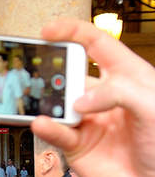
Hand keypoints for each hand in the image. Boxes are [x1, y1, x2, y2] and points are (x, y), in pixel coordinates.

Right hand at [32, 18, 154, 176]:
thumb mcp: (153, 106)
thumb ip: (119, 93)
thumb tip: (80, 100)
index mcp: (128, 78)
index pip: (98, 46)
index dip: (74, 33)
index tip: (49, 30)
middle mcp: (105, 97)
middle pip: (71, 75)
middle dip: (51, 72)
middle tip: (34, 72)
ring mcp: (88, 121)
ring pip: (58, 104)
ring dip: (46, 103)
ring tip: (36, 101)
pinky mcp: (77, 146)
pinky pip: (56, 132)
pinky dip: (47, 128)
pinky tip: (43, 123)